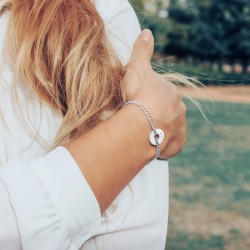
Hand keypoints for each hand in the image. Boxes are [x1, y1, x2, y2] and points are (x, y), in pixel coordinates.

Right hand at [122, 29, 186, 157]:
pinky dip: (162, 143)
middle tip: (141, 118)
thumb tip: (147, 32)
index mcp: (171, 92)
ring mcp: (180, 128)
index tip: (139, 101)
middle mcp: (179, 109)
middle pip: (168, 110)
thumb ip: (142, 51)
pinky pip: (171, 144)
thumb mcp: (137, 68)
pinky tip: (151, 144)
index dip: (150, 96)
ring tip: (145, 132)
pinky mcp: (177, 145)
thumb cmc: (139, 95)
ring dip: (160, 128)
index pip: (162, 92)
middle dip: (156, 112)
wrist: (143, 124)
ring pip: (170, 126)